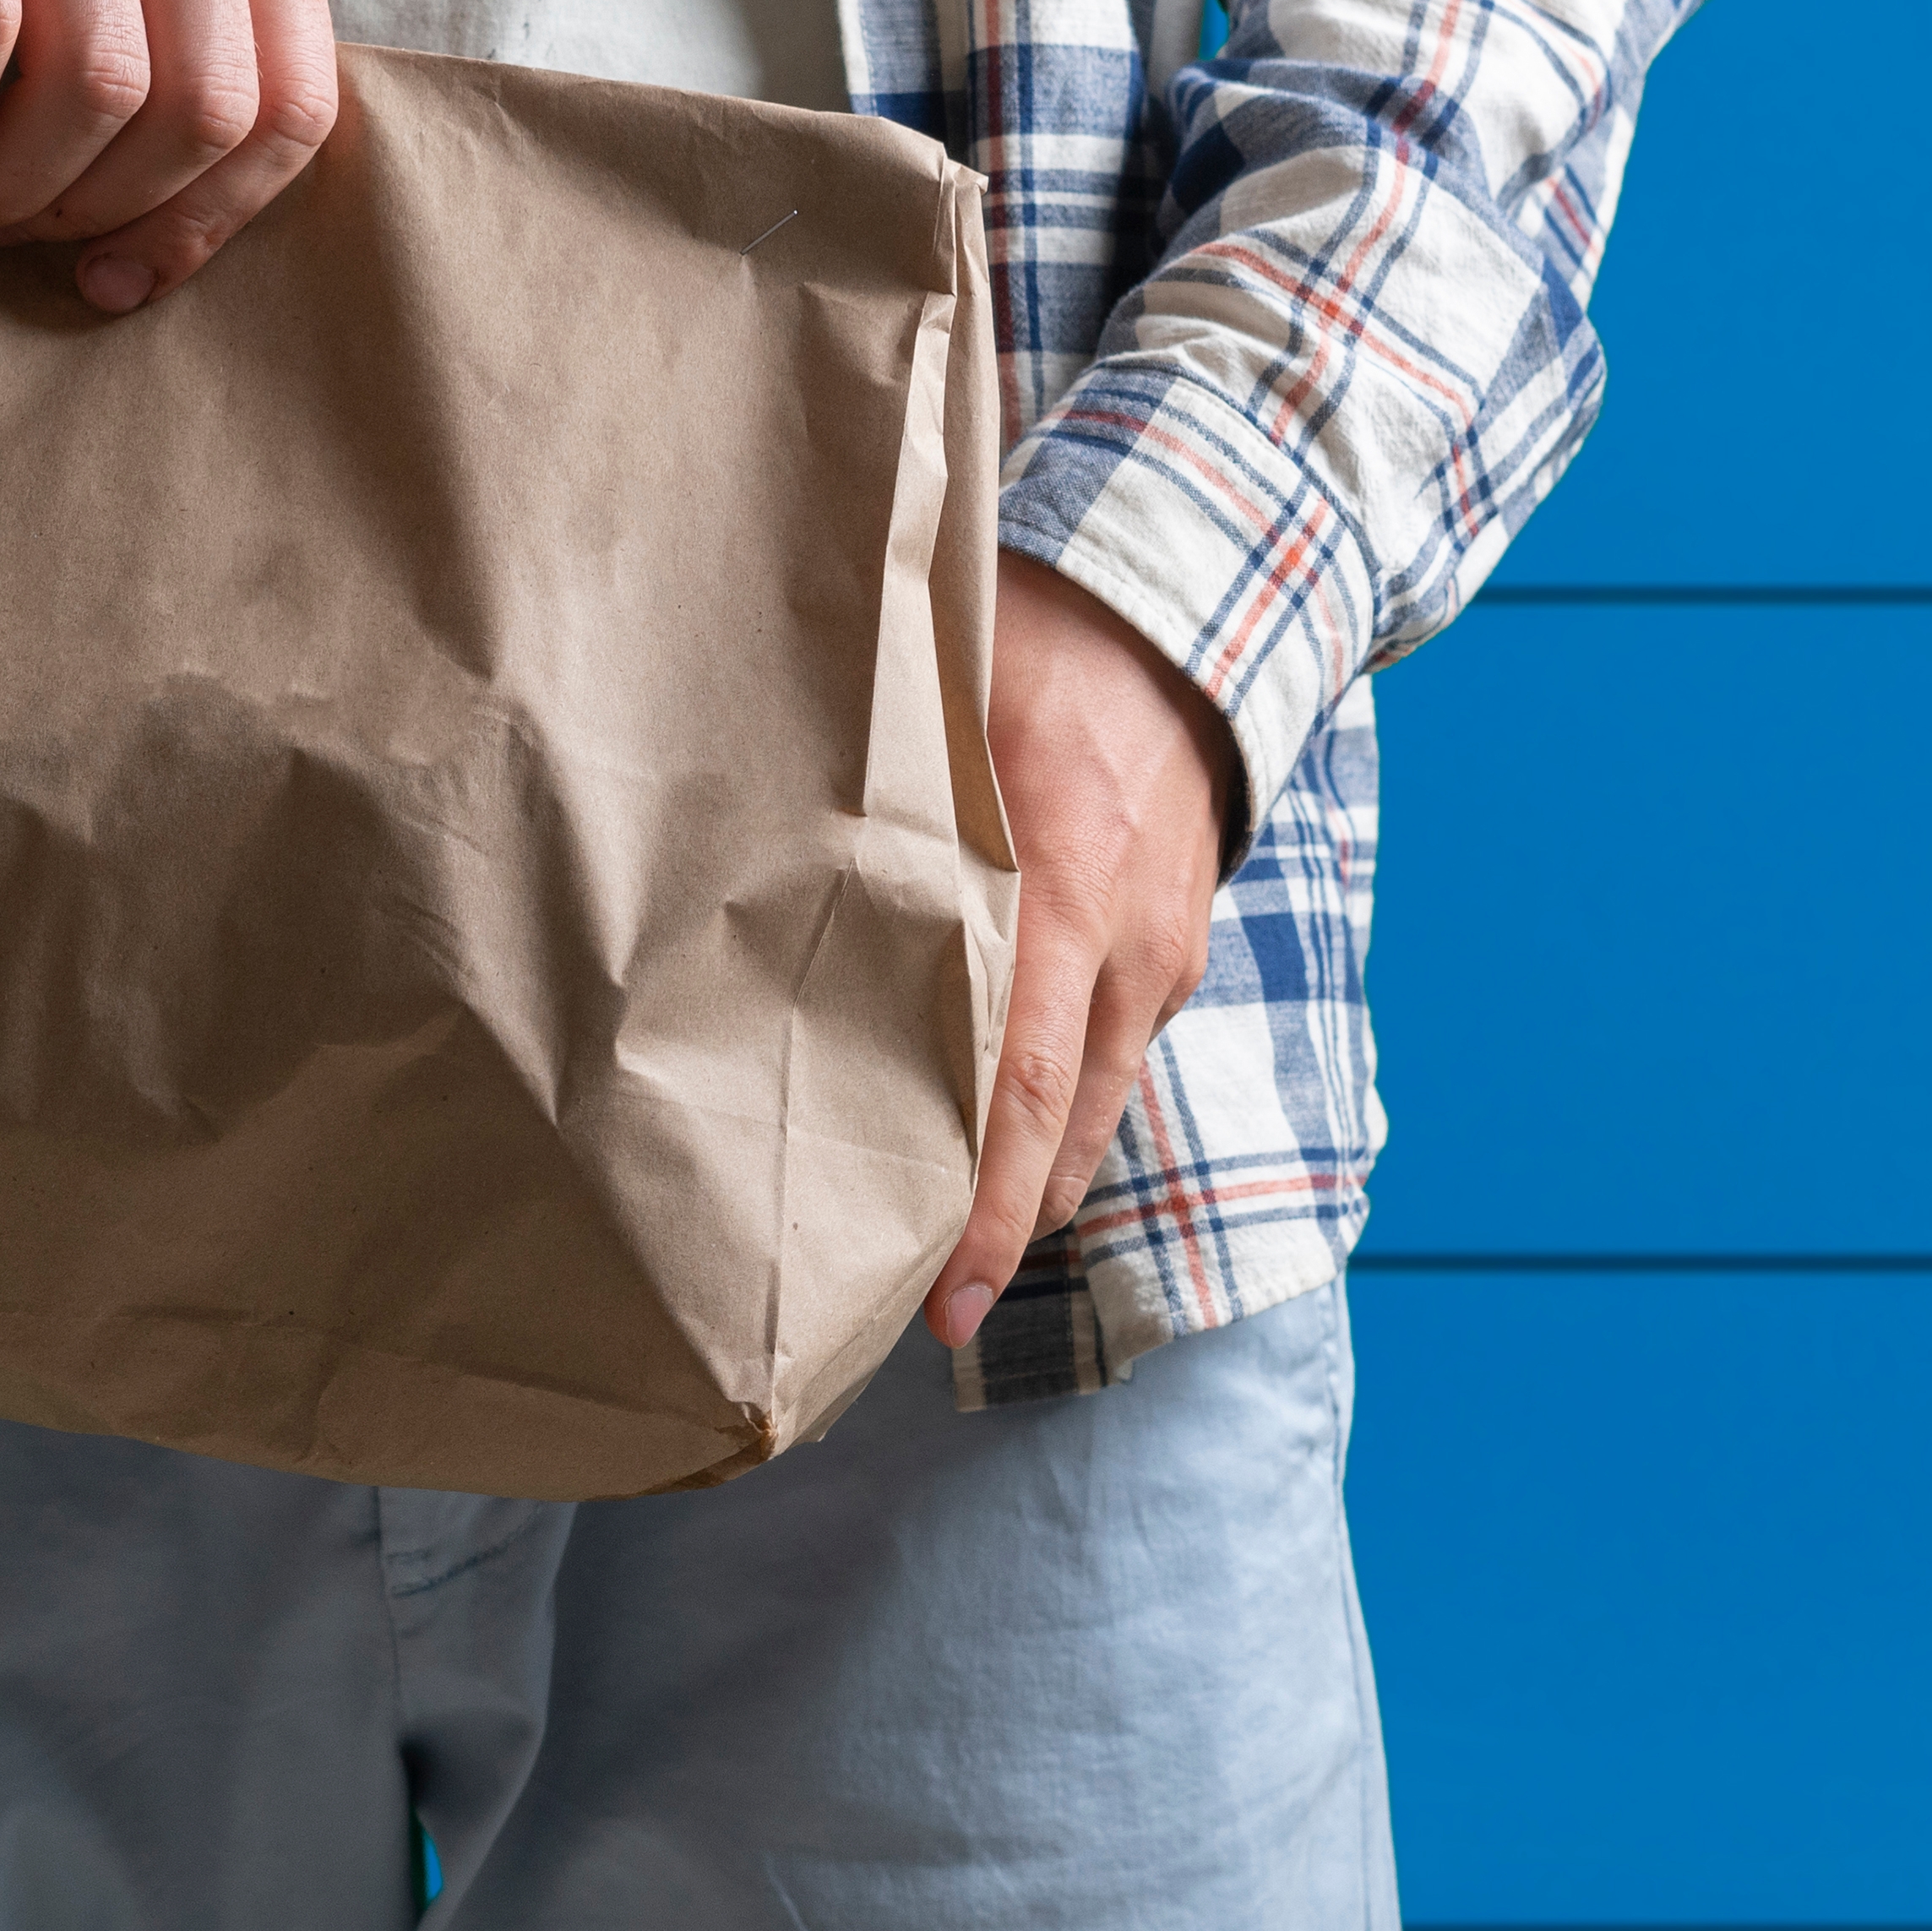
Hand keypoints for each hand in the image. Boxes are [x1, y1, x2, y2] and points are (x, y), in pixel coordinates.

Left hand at [927, 552, 1246, 1346]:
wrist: (1186, 609)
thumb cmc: (1040, 642)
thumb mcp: (946, 700)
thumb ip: (877, 800)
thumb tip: (745, 865)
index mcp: (1061, 890)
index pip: (1018, 1086)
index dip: (981, 1205)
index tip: (938, 1301)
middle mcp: (1125, 946)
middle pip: (1063, 1131)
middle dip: (1003, 1233)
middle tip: (932, 1321)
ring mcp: (1161, 953)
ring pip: (1094, 1108)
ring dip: (1032, 1185)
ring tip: (958, 1262)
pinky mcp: (1173, 946)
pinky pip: (1113, 1056)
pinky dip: (1063, 1112)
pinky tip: (1004, 1139)